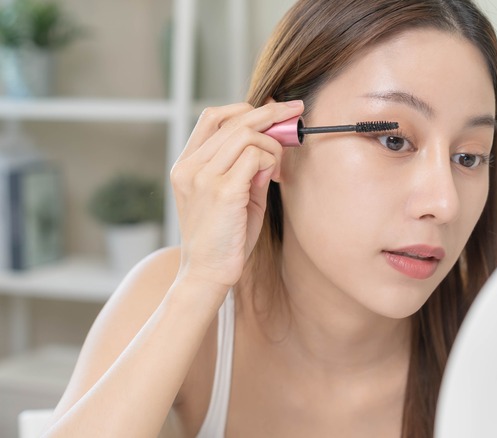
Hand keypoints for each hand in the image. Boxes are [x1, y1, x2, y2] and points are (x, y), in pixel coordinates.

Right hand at [170, 100, 303, 289]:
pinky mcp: (223, 191)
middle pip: (234, 120)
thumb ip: (247, 166)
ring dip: (273, 146)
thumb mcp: (233, 195)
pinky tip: (272, 178)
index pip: (213, 117)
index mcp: (187, 165)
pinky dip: (271, 162)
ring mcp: (203, 177)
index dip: (245, 108)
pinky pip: (256, 157)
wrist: (208, 274)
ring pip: (248, 135)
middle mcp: (190, 167)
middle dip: (272, 113)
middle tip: (297, 111)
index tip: (274, 110)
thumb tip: (273, 138)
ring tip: (277, 167)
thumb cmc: (224, 237)